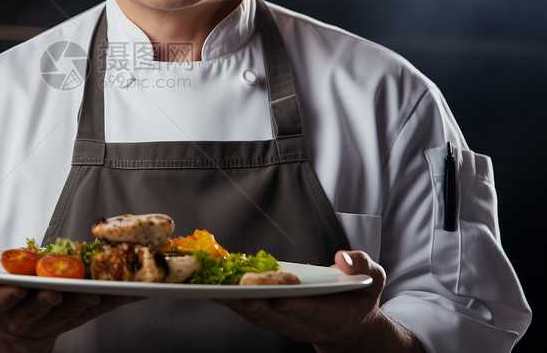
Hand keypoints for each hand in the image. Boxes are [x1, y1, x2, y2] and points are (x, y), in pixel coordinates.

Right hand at [0, 242, 137, 352]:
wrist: (11, 333)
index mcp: (2, 306)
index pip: (8, 302)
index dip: (16, 295)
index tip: (26, 287)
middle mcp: (29, 317)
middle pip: (47, 308)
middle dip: (60, 298)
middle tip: (72, 288)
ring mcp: (55, 319)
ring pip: (78, 310)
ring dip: (98, 297)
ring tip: (117, 283)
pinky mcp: (78, 318)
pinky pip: (100, 310)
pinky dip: (120, 300)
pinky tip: (140, 290)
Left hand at [214, 250, 422, 352]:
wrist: (350, 323)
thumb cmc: (359, 296)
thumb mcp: (372, 278)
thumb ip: (362, 265)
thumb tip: (344, 258)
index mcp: (327, 315)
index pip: (305, 310)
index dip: (291, 304)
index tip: (278, 296)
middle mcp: (301, 323)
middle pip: (271, 314)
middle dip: (250, 301)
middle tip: (230, 287)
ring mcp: (284, 323)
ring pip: (255, 314)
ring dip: (233, 301)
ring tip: (210, 285)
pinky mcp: (272, 317)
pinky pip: (248, 310)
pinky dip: (231, 299)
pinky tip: (213, 286)